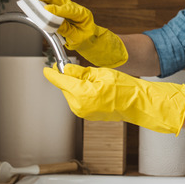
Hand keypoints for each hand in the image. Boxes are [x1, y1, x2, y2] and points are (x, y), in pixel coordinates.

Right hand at [30, 0, 127, 67]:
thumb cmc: (86, 39)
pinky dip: (43, 1)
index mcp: (83, 14)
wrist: (91, 39)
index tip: (46, 10)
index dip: (57, 9)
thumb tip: (54, 23)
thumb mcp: (78, 38)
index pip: (69, 10)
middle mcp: (75, 8)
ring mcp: (69, 8)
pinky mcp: (63, 10)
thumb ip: (67, 30)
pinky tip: (33, 0)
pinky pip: (52, 4)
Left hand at [43, 64, 184, 134]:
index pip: (60, 81)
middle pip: (65, 87)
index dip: (52, 73)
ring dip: (77, 85)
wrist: (137, 103)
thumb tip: (65, 69)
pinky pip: (78, 100)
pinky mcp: (87, 115)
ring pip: (71, 93)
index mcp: (82, 94)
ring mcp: (83, 112)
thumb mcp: (100, 73)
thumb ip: (79, 72)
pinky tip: (96, 89)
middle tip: (84, 70)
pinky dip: (82, 93)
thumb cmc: (124, 87)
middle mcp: (79, 106)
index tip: (47, 68)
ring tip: (95, 80)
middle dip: (70, 78)